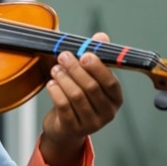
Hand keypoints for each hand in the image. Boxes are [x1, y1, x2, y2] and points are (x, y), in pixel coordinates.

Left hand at [40, 32, 122, 165]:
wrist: (64, 128)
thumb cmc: (79, 98)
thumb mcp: (89, 78)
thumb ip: (95, 57)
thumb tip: (101, 36)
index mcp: (115, 99)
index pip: (111, 83)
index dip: (98, 67)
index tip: (84, 54)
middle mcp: (107, 113)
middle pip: (91, 88)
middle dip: (75, 69)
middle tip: (63, 56)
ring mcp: (90, 124)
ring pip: (76, 96)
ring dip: (64, 79)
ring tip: (55, 69)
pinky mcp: (73, 128)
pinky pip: (64, 107)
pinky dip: (56, 92)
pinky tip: (51, 84)